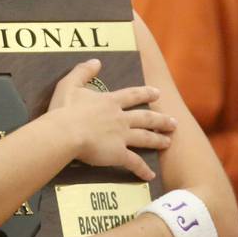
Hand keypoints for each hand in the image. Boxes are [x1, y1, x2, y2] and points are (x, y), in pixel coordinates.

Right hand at [48, 59, 175, 180]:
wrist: (65, 132)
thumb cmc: (64, 110)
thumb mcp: (69, 84)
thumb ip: (83, 72)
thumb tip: (96, 61)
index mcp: (110, 101)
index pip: (133, 95)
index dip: (146, 93)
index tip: (157, 93)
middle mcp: (120, 118)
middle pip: (146, 118)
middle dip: (160, 119)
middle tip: (173, 122)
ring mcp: (121, 136)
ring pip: (145, 138)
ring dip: (158, 140)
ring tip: (168, 142)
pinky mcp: (118, 154)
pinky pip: (134, 162)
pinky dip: (143, 170)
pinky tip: (150, 175)